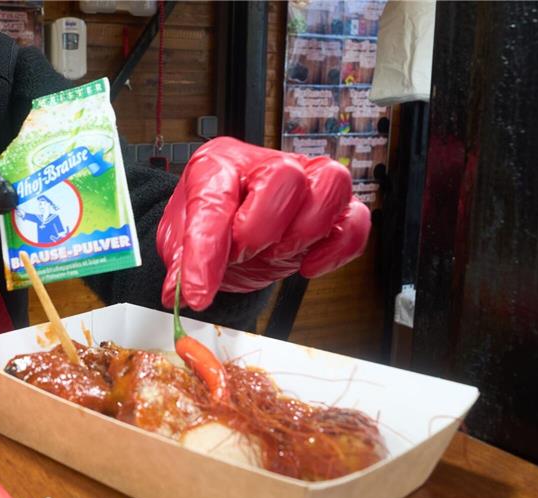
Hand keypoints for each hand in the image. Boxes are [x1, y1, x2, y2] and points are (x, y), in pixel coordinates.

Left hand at [156, 137, 369, 309]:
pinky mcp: (334, 209)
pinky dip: (337, 249)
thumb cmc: (211, 225)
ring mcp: (307, 181)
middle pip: (285, 176)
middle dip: (262, 230)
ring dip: (303, 232)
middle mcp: (266, 164)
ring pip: (331, 184)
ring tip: (274, 254)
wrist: (232, 231)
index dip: (206, 253)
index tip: (198, 292)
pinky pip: (357, 220)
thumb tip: (181, 293)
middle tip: (244, 254)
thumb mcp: (180, 243)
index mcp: (219, 164)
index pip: (215, 201)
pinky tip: (308, 266)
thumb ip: (182, 265)